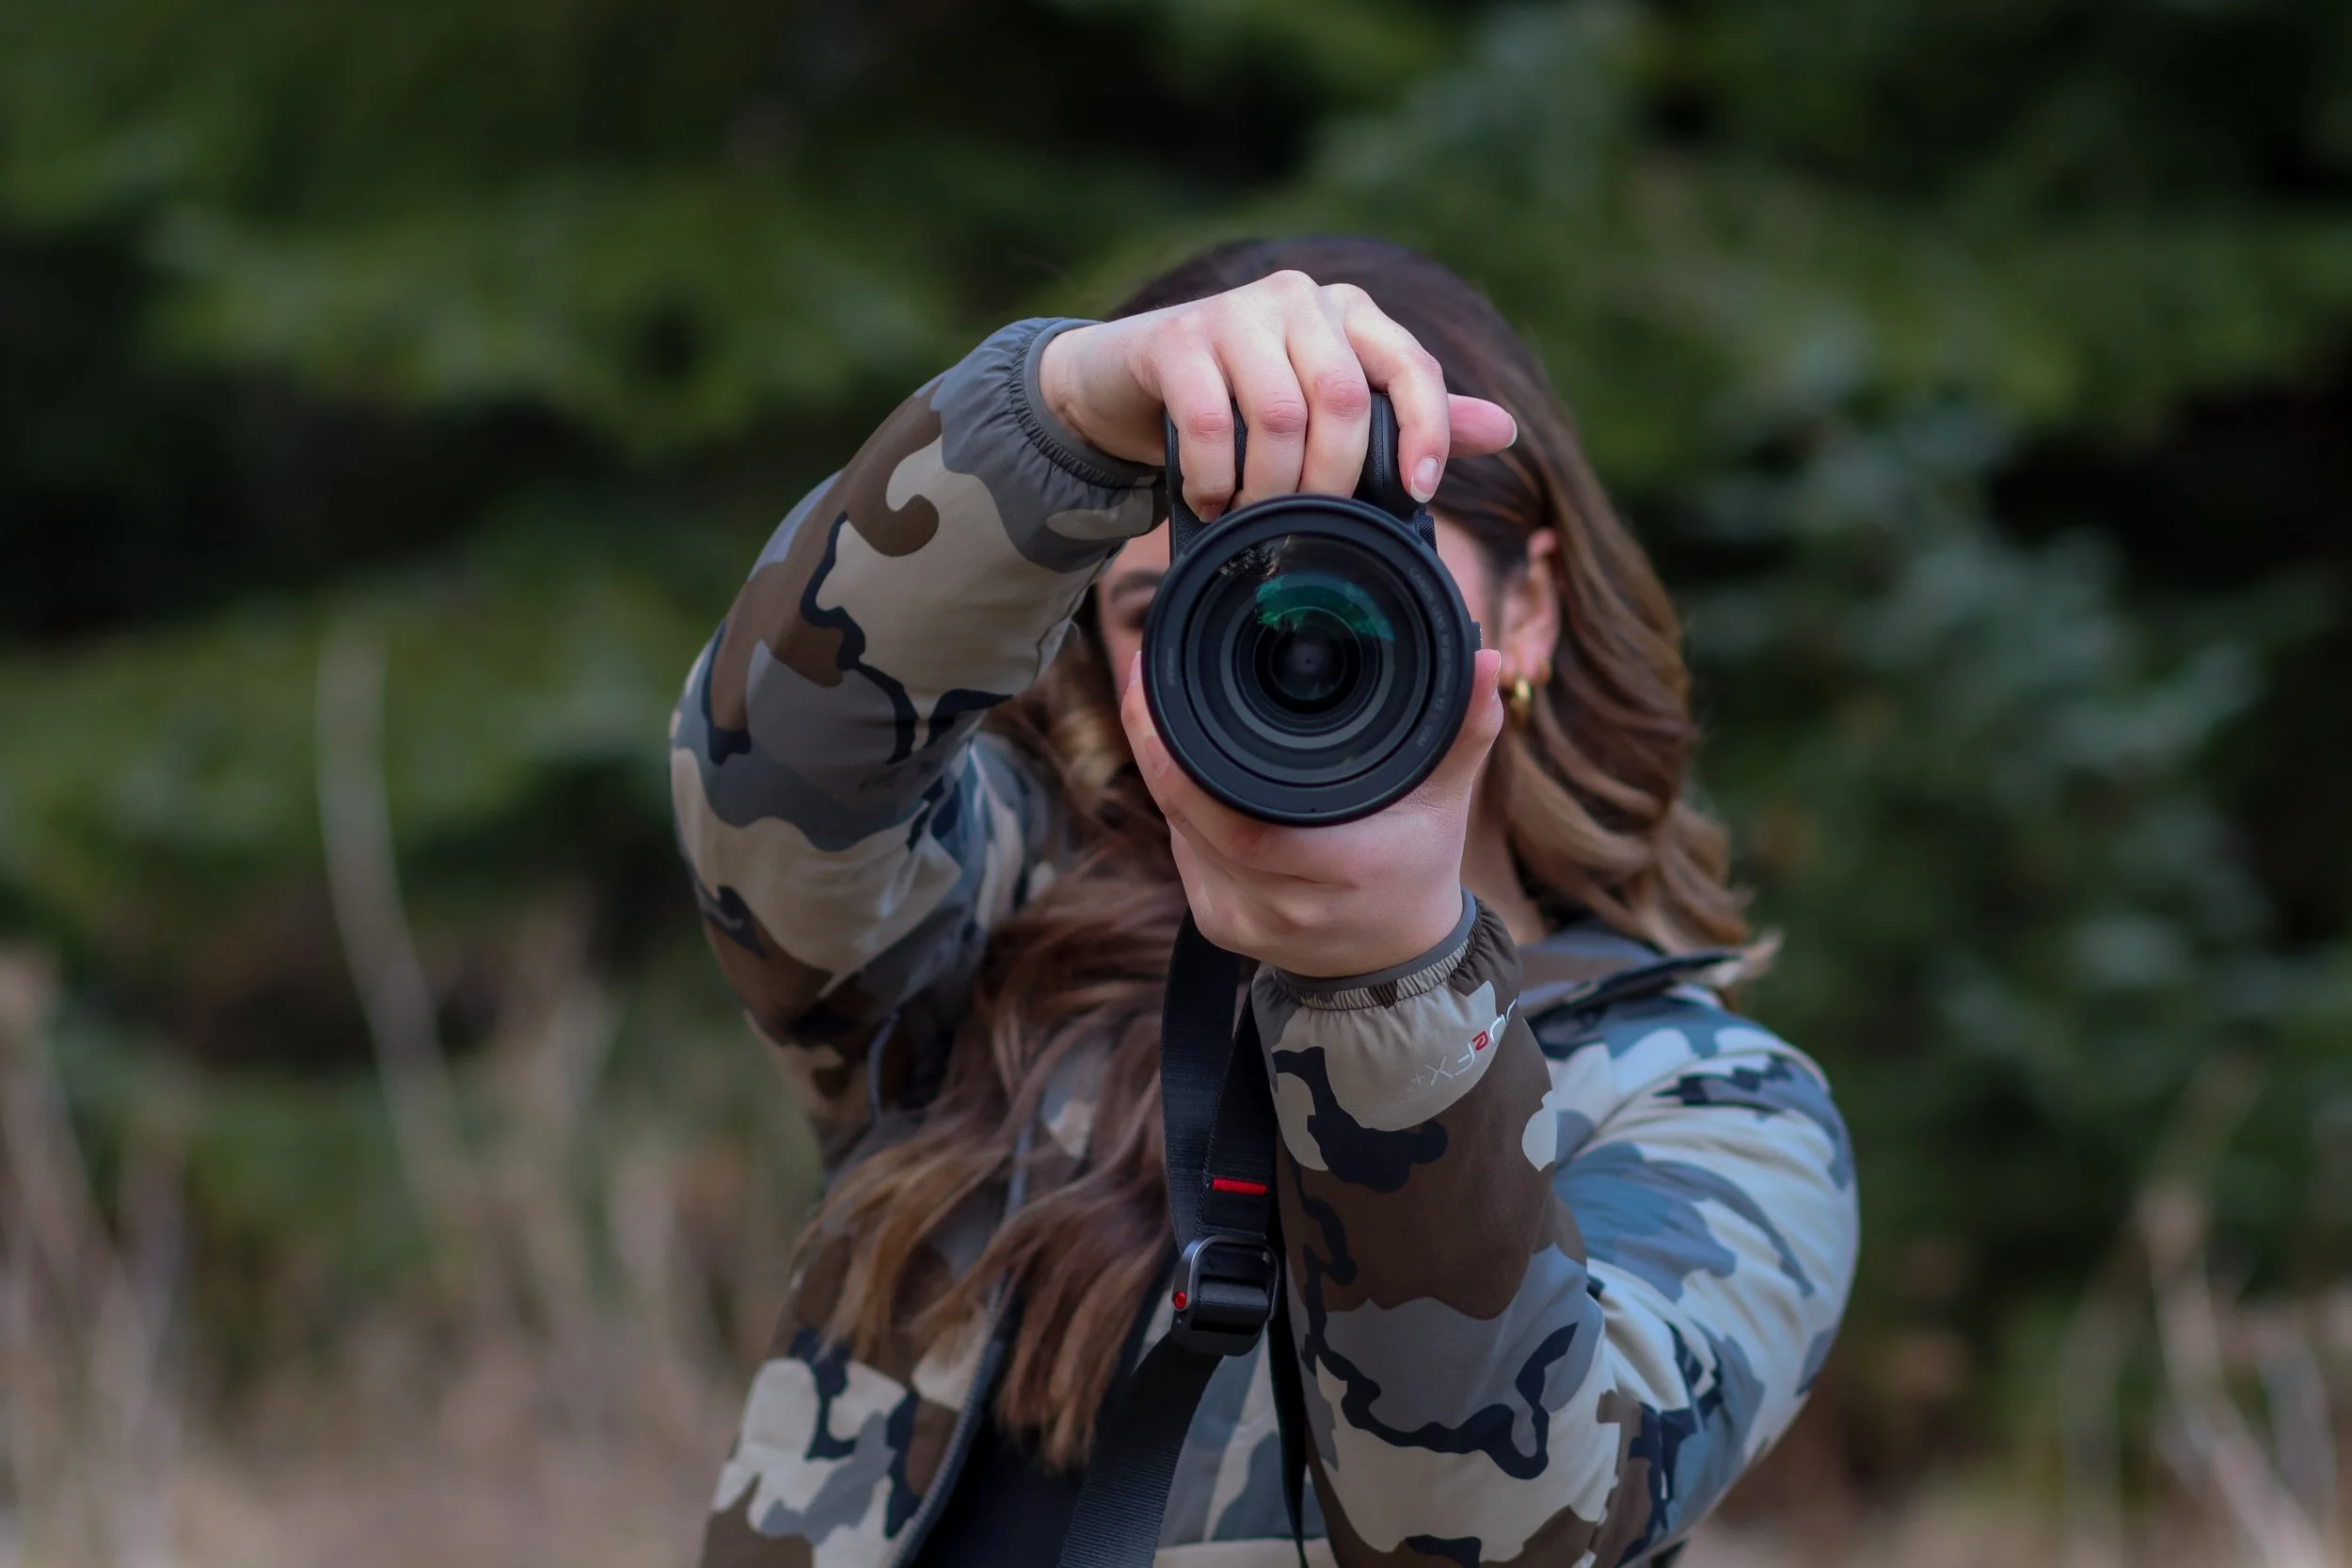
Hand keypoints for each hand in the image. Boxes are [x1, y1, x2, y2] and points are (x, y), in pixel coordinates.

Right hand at [1037, 270, 1517, 517]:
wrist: (1129, 381)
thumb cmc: (1242, 401)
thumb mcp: (1327, 410)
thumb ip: (1406, 419)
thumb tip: (1504, 429)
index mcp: (1351, 314)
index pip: (1412, 364)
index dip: (1428, 430)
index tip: (1422, 492)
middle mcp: (1301, 298)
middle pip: (1344, 398)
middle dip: (1332, 480)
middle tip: (1311, 526)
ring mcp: (1235, 310)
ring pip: (1279, 414)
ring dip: (1270, 488)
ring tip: (1255, 520)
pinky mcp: (1177, 337)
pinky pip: (1209, 421)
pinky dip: (1213, 479)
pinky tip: (1209, 501)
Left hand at [1119, 647, 1508, 978]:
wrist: (1395, 964)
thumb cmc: (1417, 868)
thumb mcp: (1447, 801)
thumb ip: (1465, 730)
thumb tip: (1486, 661)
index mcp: (1344, 870)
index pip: (1240, 822)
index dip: (1184, 762)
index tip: (1164, 693)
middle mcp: (1287, 904)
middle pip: (1192, 820)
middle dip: (1156, 745)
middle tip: (1144, 677)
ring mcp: (1244, 921)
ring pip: (1179, 832)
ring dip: (1161, 771)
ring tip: (1154, 707)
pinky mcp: (1218, 926)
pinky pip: (1182, 853)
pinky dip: (1178, 808)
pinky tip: (1175, 765)